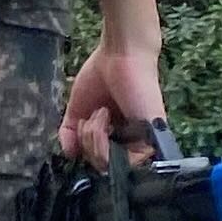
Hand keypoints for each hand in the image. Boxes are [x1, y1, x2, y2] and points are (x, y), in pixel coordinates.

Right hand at [58, 32, 167, 164]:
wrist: (119, 55)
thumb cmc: (102, 75)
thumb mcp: (77, 108)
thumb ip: (70, 133)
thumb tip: (70, 154)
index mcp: (115, 134)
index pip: (96, 159)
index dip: (84, 147)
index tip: (81, 124)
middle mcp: (130, 141)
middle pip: (101, 165)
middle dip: (87, 143)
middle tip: (90, 117)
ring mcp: (142, 142)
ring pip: (110, 165)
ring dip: (93, 140)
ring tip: (99, 114)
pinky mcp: (151, 140)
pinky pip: (125, 163)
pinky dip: (104, 142)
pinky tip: (104, 118)